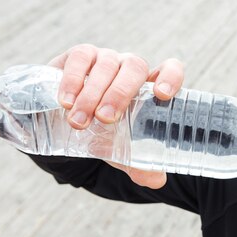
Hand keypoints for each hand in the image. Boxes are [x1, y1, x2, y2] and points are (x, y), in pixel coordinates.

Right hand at [48, 44, 184, 188]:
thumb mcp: (122, 150)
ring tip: (79, 121)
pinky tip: (66, 102)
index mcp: (150, 87)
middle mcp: (131, 68)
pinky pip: (80, 58)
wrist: (69, 122)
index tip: (163, 95)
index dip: (170, 76)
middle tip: (105, 119)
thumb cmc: (107, 132)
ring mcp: (106, 59)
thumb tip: (156, 180)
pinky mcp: (80, 56)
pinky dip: (73, 79)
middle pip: (135, 67)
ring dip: (92, 93)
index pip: (170, 69)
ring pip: (106, 64)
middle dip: (120, 93)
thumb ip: (140, 165)